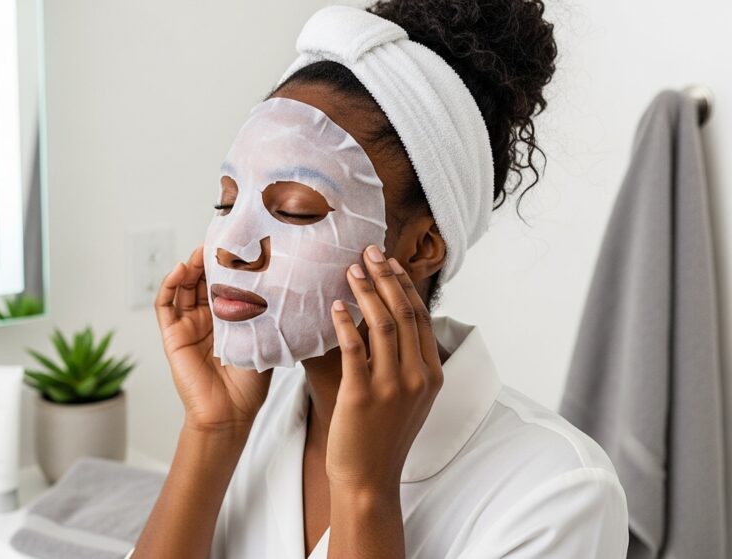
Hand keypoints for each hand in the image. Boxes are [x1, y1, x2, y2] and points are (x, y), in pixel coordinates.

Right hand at [155, 245, 272, 435]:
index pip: (224, 285)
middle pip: (201, 281)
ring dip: (189, 267)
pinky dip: (169, 284)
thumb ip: (263, 314)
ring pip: (183, 287)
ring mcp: (187, 326)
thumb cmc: (250, 384)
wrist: (231, 413)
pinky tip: (180, 270)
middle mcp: (206, 320)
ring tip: (200, 252)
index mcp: (228, 321)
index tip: (238, 246)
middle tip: (218, 243)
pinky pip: (164, 305)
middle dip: (208, 261)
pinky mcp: (172, 335)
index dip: (227, 266)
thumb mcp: (262, 340)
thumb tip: (280, 284)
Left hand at [326, 245, 443, 496]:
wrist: (369, 479)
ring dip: (367, 292)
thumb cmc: (382, 436)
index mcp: (431, 374)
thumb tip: (384, 318)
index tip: (389, 261)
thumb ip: (403, 360)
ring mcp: (392, 386)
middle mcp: (417, 377)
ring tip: (351, 270)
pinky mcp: (363, 395)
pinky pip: (355, 349)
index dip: (404, 285)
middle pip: (405, 312)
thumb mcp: (407, 396)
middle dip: (387, 277)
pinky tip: (335, 306)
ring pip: (384, 324)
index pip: (421, 317)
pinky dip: (345, 323)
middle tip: (369, 251)